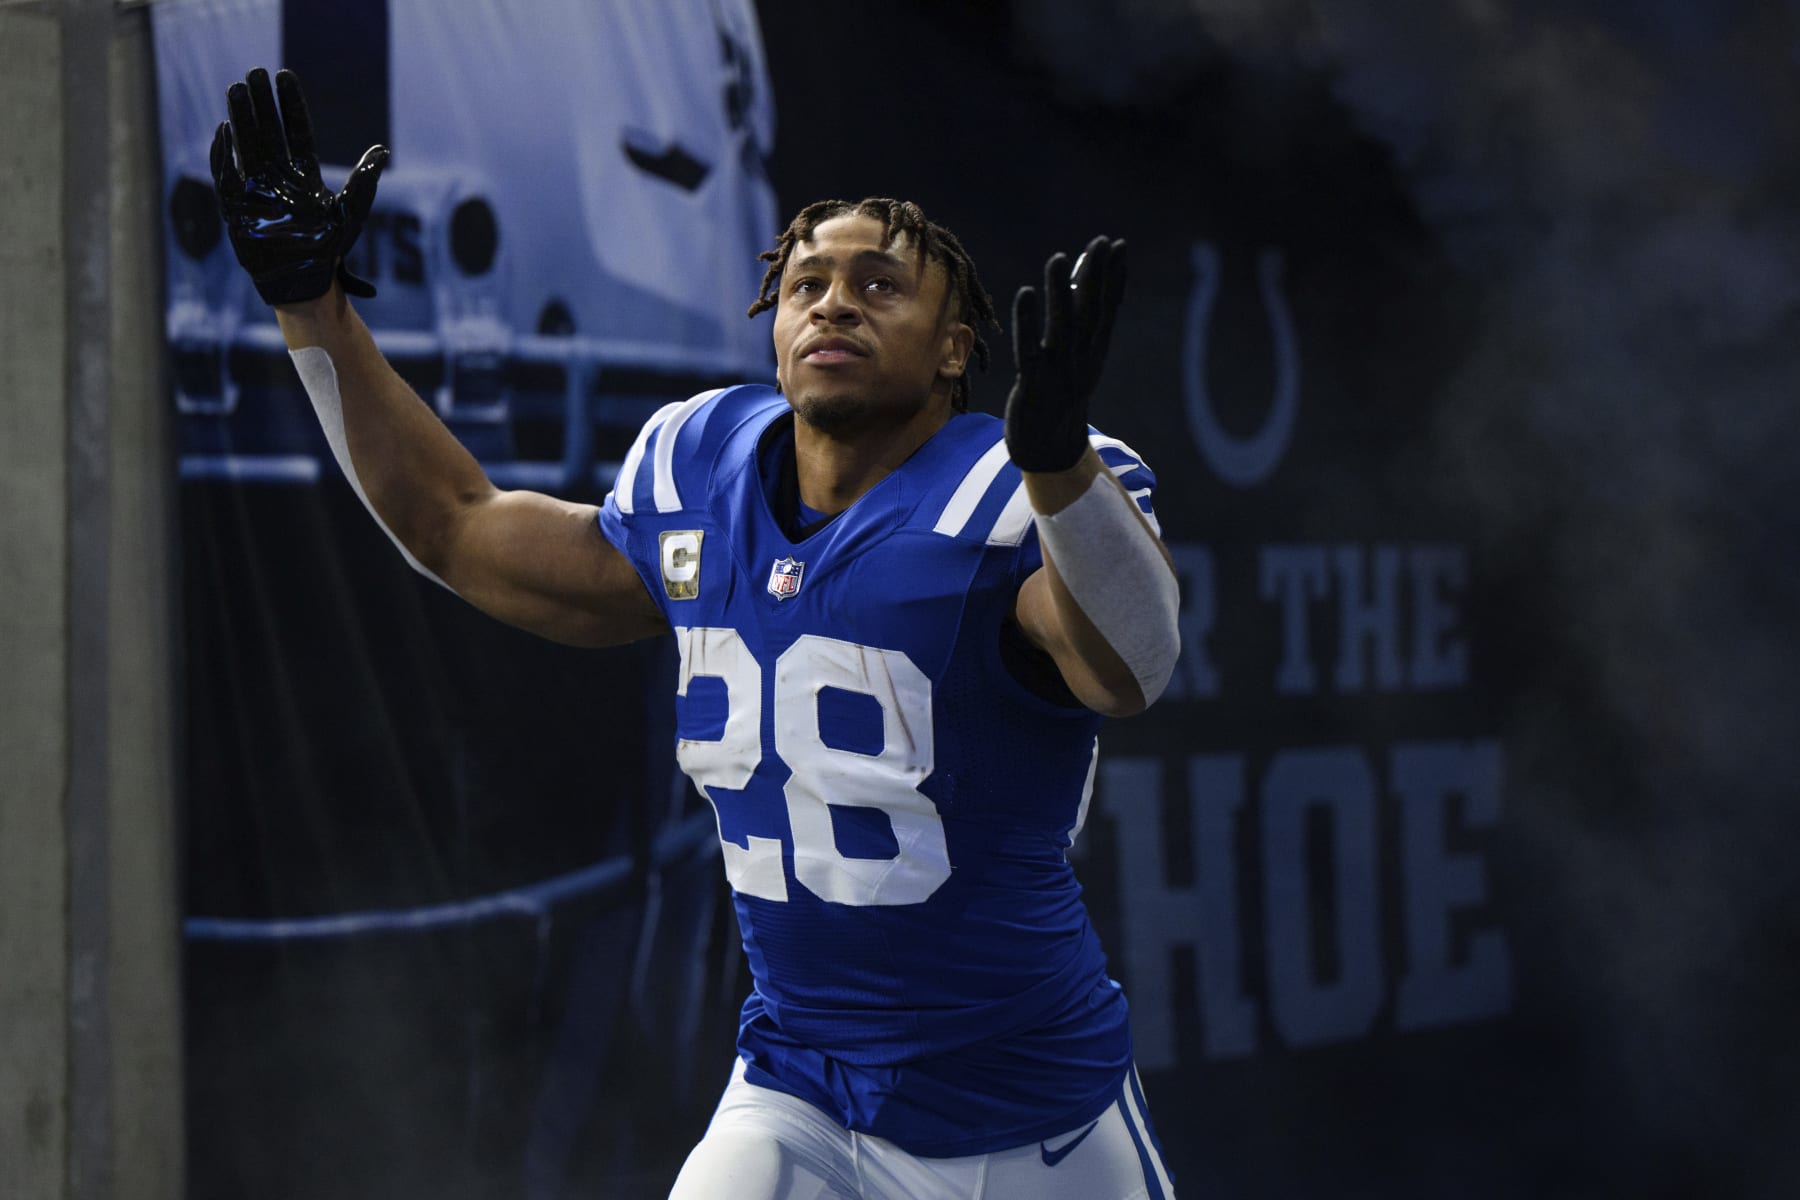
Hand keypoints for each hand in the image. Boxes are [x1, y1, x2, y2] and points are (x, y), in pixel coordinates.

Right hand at [210, 67, 388, 305]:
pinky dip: (224, 154)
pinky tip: (224, 130)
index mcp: (304, 174)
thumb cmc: (328, 248)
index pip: (295, 130)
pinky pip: (227, 175)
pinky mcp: (239, 205)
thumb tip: (382, 151)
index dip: (290, 104)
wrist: (304, 280)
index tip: (284, 75)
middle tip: (254, 72)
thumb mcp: (351, 212)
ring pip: (246, 145)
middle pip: (267, 131)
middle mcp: (278, 176)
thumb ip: (364, 181)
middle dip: (261, 102)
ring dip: (241, 117)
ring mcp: (257, 189)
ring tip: (236, 88)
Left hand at [1004, 235, 1126, 471]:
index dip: (1113, 278)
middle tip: (1101, 242)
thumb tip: (1081, 284)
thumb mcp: (1078, 361)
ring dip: (1060, 293)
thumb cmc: (1060, 397)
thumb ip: (1081, 325)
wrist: (1050, 451)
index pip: (1107, 309)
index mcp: (1094, 353)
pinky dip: (1027, 323)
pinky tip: (1025, 295)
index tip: (1118, 246)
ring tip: (1057, 259)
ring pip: (1061, 327)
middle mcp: (1080, 359)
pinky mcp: (1032, 384)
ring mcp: (1057, 372)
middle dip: (1095, 276)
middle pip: (1090, 313)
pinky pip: (1029, 350)